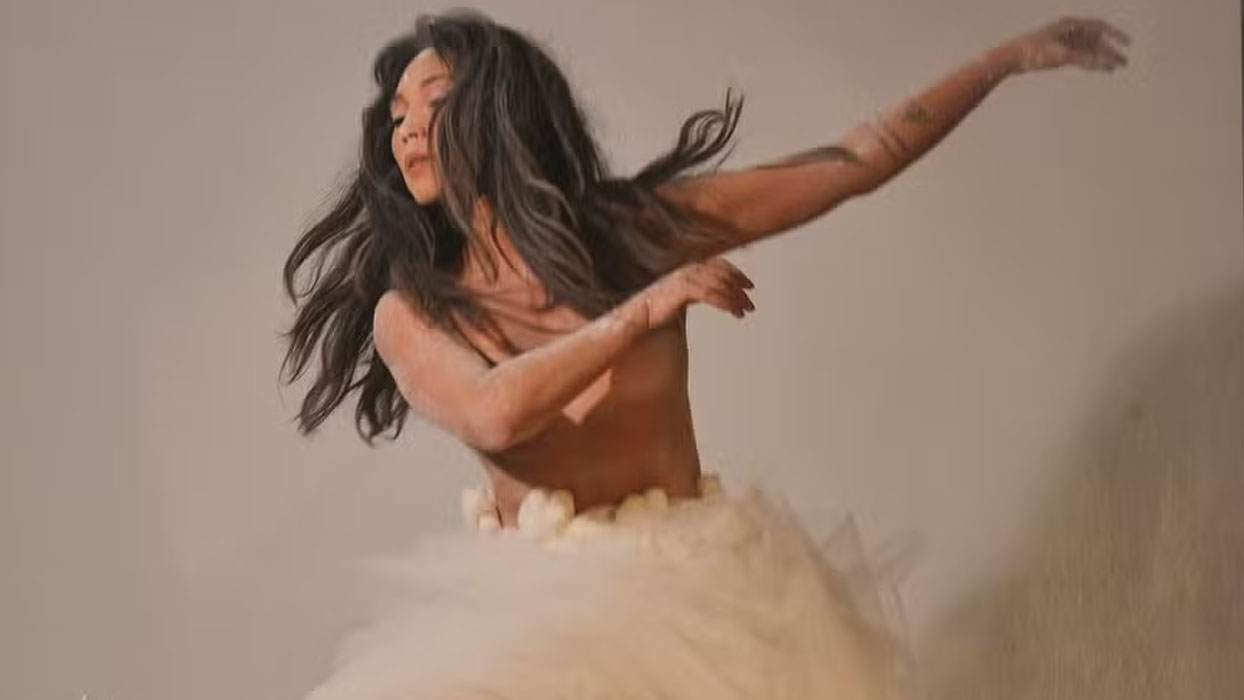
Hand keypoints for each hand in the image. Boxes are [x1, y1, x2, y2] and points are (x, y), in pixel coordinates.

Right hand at [642, 256, 754, 328]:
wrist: (640, 315)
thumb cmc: (661, 309)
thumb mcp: (683, 295)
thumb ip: (698, 290)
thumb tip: (715, 293)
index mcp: (690, 267)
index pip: (719, 265)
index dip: (736, 274)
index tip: (749, 286)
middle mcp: (689, 269)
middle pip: (722, 275)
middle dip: (739, 288)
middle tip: (751, 302)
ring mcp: (686, 277)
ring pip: (719, 285)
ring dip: (735, 298)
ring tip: (745, 310)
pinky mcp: (683, 289)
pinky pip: (711, 295)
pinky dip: (725, 303)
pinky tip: (734, 312)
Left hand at [998, 16, 1131, 74]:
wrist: (1010, 57)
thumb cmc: (1032, 52)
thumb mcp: (1061, 56)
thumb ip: (1084, 60)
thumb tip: (1105, 64)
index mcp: (1070, 25)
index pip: (1100, 26)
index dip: (1116, 34)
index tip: (1128, 43)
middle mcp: (1069, 31)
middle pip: (1096, 40)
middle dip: (1110, 51)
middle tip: (1124, 62)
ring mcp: (1063, 42)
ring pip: (1088, 49)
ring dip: (1102, 58)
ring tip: (1115, 67)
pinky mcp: (1057, 53)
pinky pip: (1080, 57)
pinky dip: (1091, 63)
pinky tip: (1100, 69)